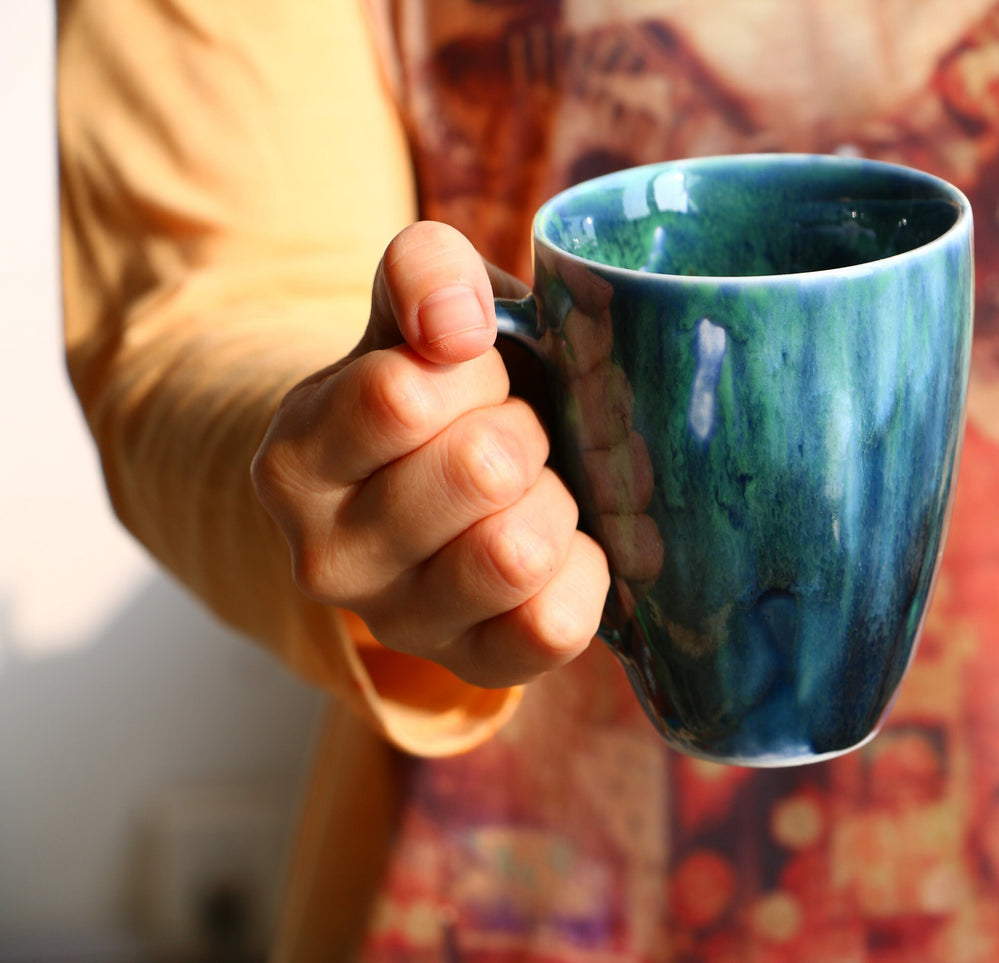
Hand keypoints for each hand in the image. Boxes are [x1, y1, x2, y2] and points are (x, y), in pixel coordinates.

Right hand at [251, 221, 608, 687]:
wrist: (462, 479)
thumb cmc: (444, 387)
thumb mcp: (420, 307)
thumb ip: (425, 271)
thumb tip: (456, 323)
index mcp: (291, 464)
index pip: (402, 398)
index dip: (474, 368)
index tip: (472, 372)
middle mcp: (326, 562)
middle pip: (480, 471)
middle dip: (522, 430)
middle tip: (514, 433)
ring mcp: (402, 627)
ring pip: (518, 551)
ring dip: (554, 498)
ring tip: (533, 488)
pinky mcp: (479, 668)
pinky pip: (556, 621)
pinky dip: (585, 568)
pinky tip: (562, 543)